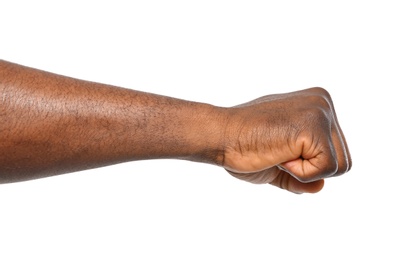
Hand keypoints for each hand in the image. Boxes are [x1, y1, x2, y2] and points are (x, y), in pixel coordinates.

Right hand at [222, 87, 351, 193]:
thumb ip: (302, 175)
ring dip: (306, 171)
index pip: (333, 150)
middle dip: (310, 169)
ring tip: (278, 152)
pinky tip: (279, 154)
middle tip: (276, 152)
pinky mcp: (314, 126)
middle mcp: (323, 102)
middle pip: (343, 159)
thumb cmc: (242, 147)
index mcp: (316, 104)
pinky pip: (327, 168)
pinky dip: (301, 173)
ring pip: (341, 166)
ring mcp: (320, 111)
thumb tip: (321, 186)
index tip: (277, 148)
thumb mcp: (278, 164)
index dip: (306, 164)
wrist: (220, 136)